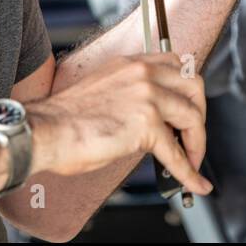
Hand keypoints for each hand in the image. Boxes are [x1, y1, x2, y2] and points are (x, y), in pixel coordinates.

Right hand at [27, 53, 210, 193]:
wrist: (46, 131)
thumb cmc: (65, 119)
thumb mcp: (104, 90)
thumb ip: (130, 95)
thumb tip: (150, 120)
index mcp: (130, 64)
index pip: (175, 64)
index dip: (187, 89)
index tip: (187, 108)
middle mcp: (142, 73)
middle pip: (193, 85)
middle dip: (199, 112)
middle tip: (193, 135)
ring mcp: (147, 96)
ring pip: (192, 117)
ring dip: (197, 144)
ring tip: (192, 162)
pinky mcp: (147, 125)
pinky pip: (176, 153)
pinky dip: (189, 172)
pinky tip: (194, 182)